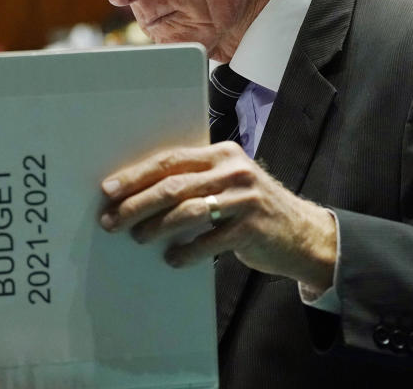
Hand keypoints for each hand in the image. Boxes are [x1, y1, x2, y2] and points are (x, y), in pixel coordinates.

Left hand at [99, 141, 336, 289]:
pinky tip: (172, 259)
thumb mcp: (230, 182)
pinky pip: (207, 241)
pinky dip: (185, 252)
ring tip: (137, 237)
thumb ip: (198, 179)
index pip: (171, 159)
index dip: (136, 174)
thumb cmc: (255, 208)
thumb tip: (141, 192)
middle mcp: (234, 171)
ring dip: (155, 227)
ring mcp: (244, 198)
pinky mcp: (251, 228)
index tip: (109, 188)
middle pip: (173, 185)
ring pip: (186, 211)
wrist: (303, 234)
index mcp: (223, 153)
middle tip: (111, 219)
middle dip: (136, 203)